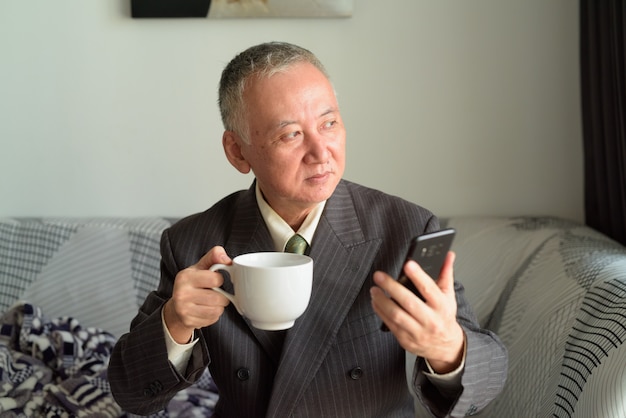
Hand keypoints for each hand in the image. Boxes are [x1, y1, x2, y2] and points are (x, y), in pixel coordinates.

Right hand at [163, 246, 231, 343]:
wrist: (177, 306)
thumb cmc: (192, 283)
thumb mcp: (200, 267)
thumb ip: (214, 257)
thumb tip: (227, 259)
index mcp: (185, 276)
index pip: (215, 279)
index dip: (219, 280)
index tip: (214, 281)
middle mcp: (181, 293)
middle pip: (218, 298)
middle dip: (222, 296)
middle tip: (215, 293)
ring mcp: (183, 309)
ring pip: (217, 310)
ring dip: (219, 306)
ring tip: (211, 302)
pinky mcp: (188, 321)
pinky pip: (212, 319)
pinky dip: (214, 315)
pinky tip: (206, 310)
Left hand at [370, 251, 464, 373]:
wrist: (445, 346)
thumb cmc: (444, 317)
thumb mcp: (449, 296)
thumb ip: (446, 274)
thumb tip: (448, 255)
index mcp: (442, 307)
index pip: (429, 289)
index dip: (418, 276)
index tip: (408, 265)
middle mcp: (431, 320)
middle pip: (409, 302)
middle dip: (392, 287)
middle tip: (379, 276)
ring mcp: (418, 332)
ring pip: (397, 315)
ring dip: (382, 301)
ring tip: (374, 289)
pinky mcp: (406, 339)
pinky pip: (390, 324)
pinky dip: (380, 312)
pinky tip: (376, 302)